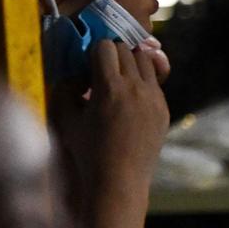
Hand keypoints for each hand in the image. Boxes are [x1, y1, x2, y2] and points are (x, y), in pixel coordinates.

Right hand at [50, 41, 168, 218]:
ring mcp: (153, 97)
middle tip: (101, 71)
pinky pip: (154, 82)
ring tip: (118, 81)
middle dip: (111, 55)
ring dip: (130, 63)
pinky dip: (142, 82)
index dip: (93, 52)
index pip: (105, 46)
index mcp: (109, 88)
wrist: (119, 181)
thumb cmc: (88, 153)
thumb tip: (71, 73)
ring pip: (144, 60)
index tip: (87, 65)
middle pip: (125, 49)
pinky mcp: (163, 108)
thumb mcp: (66, 121)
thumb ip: (65, 90)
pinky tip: (130, 100)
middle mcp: (135, 88)